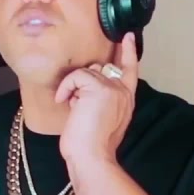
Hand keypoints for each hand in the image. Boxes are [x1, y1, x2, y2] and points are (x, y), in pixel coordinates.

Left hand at [55, 32, 139, 165]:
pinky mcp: (100, 88)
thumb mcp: (99, 118)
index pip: (129, 70)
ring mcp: (113, 88)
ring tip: (73, 108)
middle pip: (100, 69)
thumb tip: (83, 89)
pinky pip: (77, 76)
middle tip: (76, 104)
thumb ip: (99, 99)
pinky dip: (66, 88)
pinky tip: (64, 102)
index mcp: (125, 100)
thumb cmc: (90, 146)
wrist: (91, 157)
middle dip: (83, 81)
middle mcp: (123, 92)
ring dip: (74, 88)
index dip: (128, 53)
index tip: (126, 37)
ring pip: (87, 71)